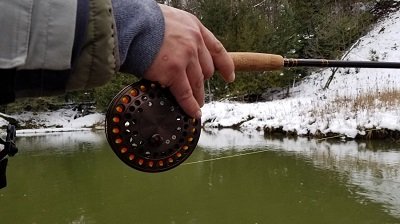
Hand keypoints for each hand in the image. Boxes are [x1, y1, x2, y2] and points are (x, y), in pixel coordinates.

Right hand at [144, 4, 234, 118]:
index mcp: (194, 27)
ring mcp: (186, 57)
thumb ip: (179, 36)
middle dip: (204, 83)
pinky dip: (190, 105)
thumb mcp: (170, 20)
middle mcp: (194, 42)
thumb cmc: (142, 21)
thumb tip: (177, 51)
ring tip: (197, 105)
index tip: (229, 76)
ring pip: (198, 83)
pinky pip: (186, 94)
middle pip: (207, 70)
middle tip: (200, 92)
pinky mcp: (174, 72)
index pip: (217, 49)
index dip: (225, 66)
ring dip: (198, 96)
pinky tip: (193, 112)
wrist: (130, 24)